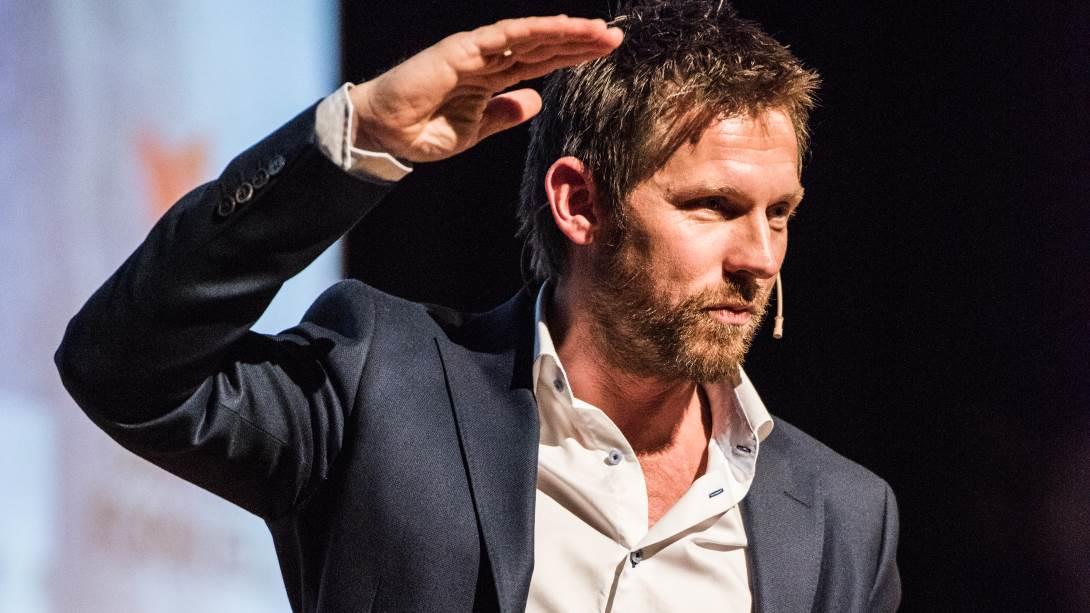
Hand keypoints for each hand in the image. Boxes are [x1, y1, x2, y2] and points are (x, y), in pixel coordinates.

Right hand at [349, 15, 622, 162]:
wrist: (385, 135)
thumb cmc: (423, 133)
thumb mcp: (476, 129)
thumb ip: (504, 114)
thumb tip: (535, 102)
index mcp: (492, 80)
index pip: (540, 64)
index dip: (572, 57)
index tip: (603, 55)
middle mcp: (488, 60)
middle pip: (543, 46)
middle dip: (579, 41)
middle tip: (616, 38)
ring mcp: (476, 52)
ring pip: (531, 36)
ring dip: (567, 32)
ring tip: (601, 33)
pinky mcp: (462, 49)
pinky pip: (506, 36)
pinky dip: (536, 30)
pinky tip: (564, 28)